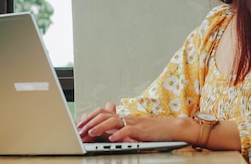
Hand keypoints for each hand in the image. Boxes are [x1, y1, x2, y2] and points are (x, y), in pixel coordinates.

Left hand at [77, 102, 193, 143]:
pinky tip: (112, 139)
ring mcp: (134, 123)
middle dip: (90, 122)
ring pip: (113, 120)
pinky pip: (128, 130)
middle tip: (80, 131)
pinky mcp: (142, 130)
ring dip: (100, 127)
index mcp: (122, 116)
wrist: (171, 128)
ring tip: (91, 133)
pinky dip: (119, 134)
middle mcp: (126, 117)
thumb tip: (104, 131)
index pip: (102, 112)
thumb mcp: (132, 128)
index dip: (89, 117)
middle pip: (104, 114)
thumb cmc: (152, 131)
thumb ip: (119, 127)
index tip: (79, 125)